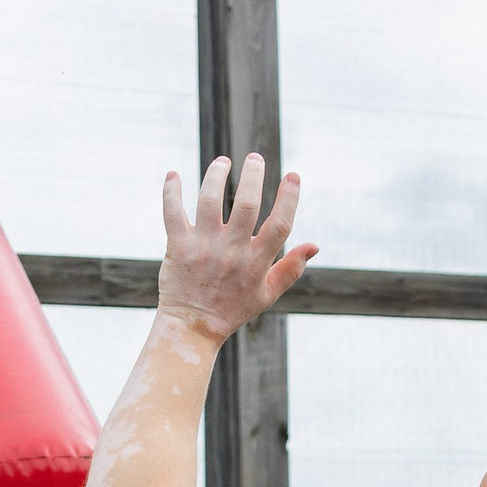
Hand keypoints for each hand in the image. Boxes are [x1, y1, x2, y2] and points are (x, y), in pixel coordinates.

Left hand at [157, 154, 312, 340]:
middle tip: (255, 158)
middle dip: (254, 175)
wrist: (191, 327)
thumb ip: (291, 269)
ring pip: (210, 201)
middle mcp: (231, 252)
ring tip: (223, 162)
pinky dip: (172, 191)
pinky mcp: (178, 246)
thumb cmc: (232, 309)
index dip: (289, 198)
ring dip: (216, 175)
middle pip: (247, 205)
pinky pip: (173, 212)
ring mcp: (203, 247)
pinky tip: (174, 174)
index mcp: (256, 263)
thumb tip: (315, 245)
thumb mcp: (267, 294)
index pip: (280, 225)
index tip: (293, 176)